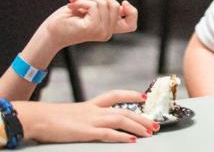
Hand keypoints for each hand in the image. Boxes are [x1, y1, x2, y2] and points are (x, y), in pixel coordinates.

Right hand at [18, 91, 157, 142]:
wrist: (37, 118)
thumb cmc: (48, 119)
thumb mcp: (68, 114)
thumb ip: (80, 117)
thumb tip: (84, 123)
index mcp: (89, 105)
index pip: (114, 95)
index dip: (130, 95)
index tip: (143, 97)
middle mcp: (94, 110)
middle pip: (124, 110)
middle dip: (142, 117)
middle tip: (155, 124)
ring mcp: (91, 120)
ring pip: (121, 120)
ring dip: (138, 126)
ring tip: (149, 132)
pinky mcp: (86, 131)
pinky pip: (109, 133)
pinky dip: (122, 136)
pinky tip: (132, 140)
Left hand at [42, 0, 137, 48]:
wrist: (49, 33)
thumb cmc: (66, 20)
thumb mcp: (90, 9)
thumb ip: (105, 7)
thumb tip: (121, 3)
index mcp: (108, 29)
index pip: (131, 24)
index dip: (132, 12)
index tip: (122, 3)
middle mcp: (107, 33)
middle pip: (115, 4)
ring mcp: (101, 32)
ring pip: (104, 3)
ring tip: (74, 2)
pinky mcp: (92, 28)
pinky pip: (95, 5)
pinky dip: (83, 1)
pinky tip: (72, 6)